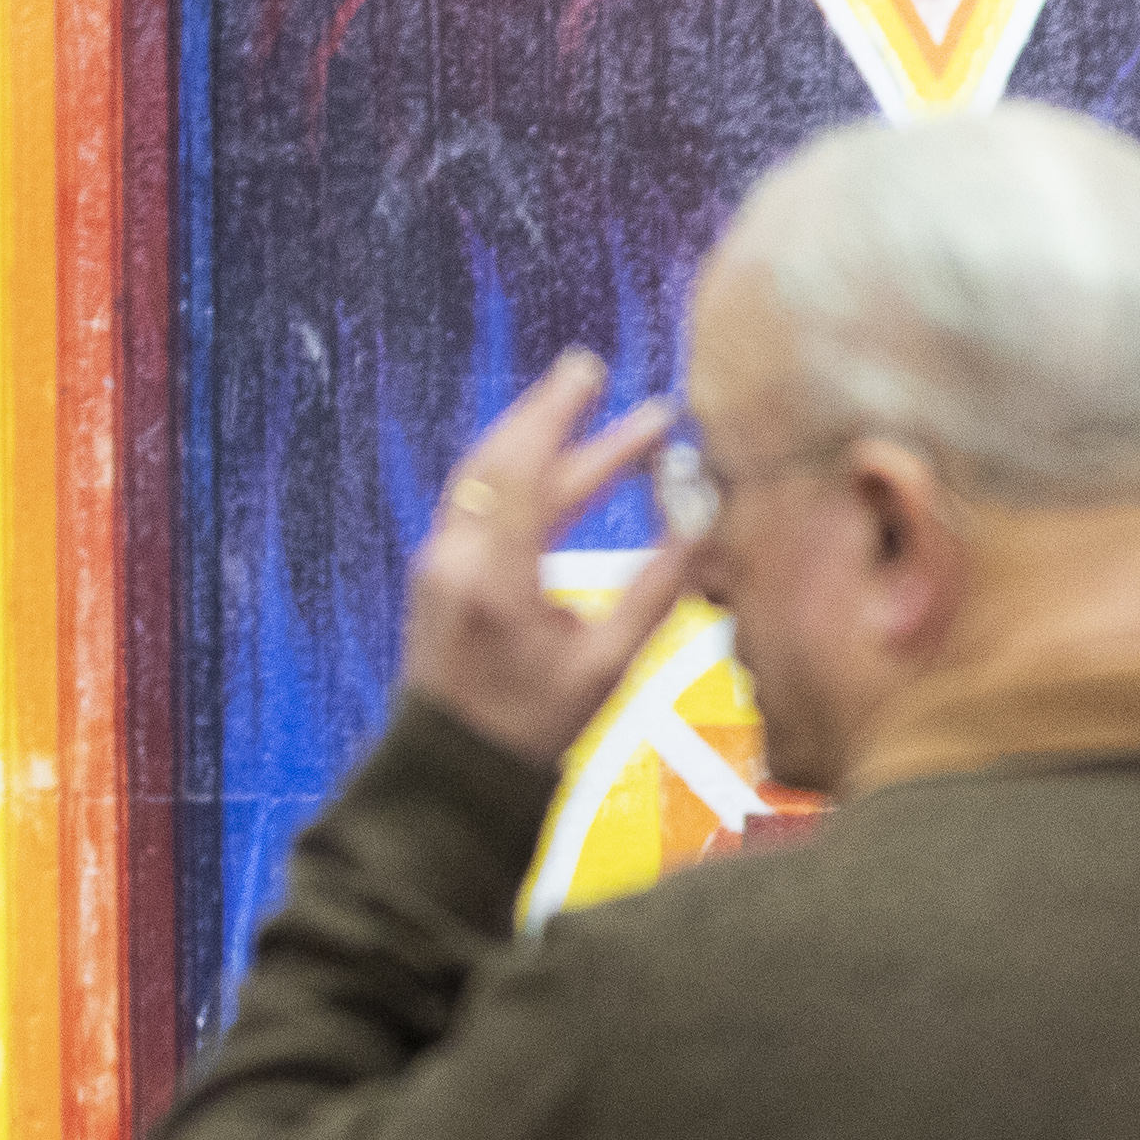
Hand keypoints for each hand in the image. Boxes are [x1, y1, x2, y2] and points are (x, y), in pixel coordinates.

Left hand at [404, 352, 702, 766]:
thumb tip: (704, 525)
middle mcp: (455, 559)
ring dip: (530, 436)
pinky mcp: (435, 571)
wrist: (453, 770)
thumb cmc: (534, 726)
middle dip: (548, 411)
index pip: (528, 472)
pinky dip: (513, 469)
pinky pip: (473, 498)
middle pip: (498, 458)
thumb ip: (657, 589)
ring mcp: (437, 562)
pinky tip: (548, 463)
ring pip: (481, 474)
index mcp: (495, 581)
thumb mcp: (607, 666)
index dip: (569, 422)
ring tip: (578, 405)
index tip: (603, 381)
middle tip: (590, 369)